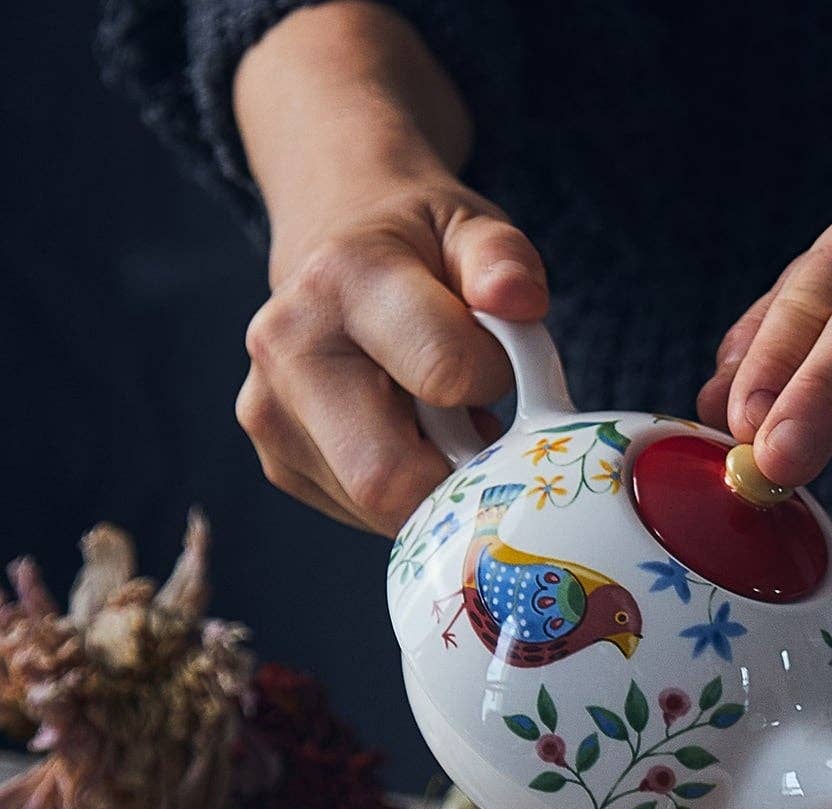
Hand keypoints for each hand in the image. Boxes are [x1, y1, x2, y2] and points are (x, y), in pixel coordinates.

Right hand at [232, 3, 547, 534]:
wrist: (334, 249)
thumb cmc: (417, 248)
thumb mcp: (469, 228)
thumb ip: (503, 259)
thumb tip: (518, 299)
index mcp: (339, 281)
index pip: (447, 376)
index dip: (494, 381)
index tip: (494, 360)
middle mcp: (287, 349)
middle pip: (389, 480)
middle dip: (456, 473)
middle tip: (477, 427)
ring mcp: (270, 413)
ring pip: (381, 509)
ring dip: (433, 482)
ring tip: (434, 419)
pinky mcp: (278, 463)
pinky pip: (366, 515)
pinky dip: (407, 493)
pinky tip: (406, 438)